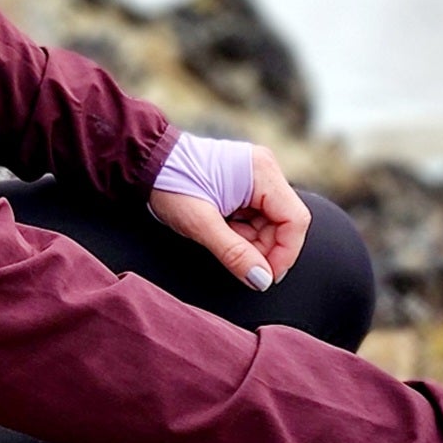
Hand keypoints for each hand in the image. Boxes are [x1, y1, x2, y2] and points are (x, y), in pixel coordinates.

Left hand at [149, 146, 312, 294]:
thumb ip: (234, 254)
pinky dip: (244, 231)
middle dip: (264, 248)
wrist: (147, 162)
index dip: (285, 253)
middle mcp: (265, 169)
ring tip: (220, 237)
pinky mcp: (247, 183)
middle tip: (235, 258)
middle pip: (285, 223)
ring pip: (272, 223)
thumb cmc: (170, 184)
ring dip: (252, 241)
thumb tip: (261, 280)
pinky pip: (258, 216)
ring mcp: (257, 175)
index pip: (295, 220)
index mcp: (261, 172)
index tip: (265, 276)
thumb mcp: (201, 224)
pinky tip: (222, 228)